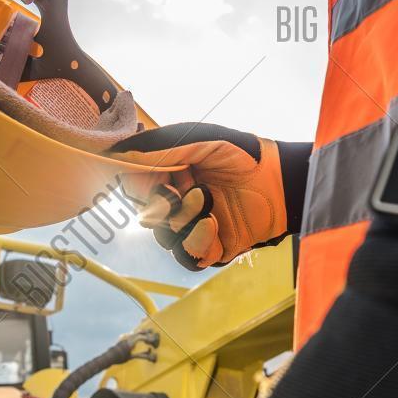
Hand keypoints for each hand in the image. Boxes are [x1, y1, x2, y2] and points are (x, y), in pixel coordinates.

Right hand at [110, 124, 309, 269]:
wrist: (282, 182)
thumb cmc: (244, 154)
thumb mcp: (199, 140)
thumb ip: (158, 148)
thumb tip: (115, 155)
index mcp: (168, 175)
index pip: (133, 187)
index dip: (138, 187)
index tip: (155, 178)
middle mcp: (176, 203)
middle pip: (145, 215)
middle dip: (162, 204)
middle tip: (187, 187)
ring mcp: (192, 228)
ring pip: (164, 238)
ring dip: (183, 220)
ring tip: (207, 200)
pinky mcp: (211, 250)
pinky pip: (188, 258)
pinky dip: (197, 242)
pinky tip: (213, 224)